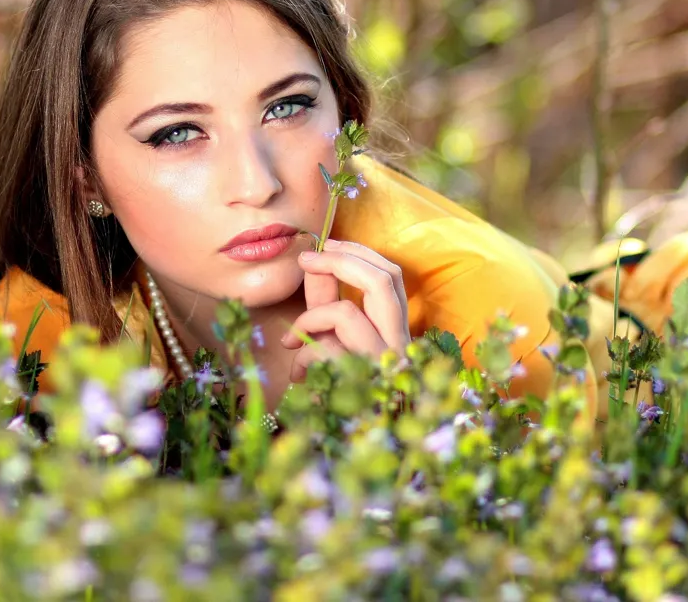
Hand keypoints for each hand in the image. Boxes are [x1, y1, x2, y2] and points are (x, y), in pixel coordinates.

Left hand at [280, 239, 409, 382]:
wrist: (347, 445)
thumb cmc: (340, 392)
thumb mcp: (331, 341)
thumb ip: (324, 304)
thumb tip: (311, 262)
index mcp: (395, 332)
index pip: (390, 276)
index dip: (360, 252)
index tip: (328, 243)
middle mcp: (398, 345)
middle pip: (383, 280)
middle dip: (341, 261)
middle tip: (307, 259)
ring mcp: (383, 367)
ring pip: (348, 315)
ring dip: (310, 318)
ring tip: (289, 339)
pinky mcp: (360, 387)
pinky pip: (322, 354)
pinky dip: (302, 357)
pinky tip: (298, 375)